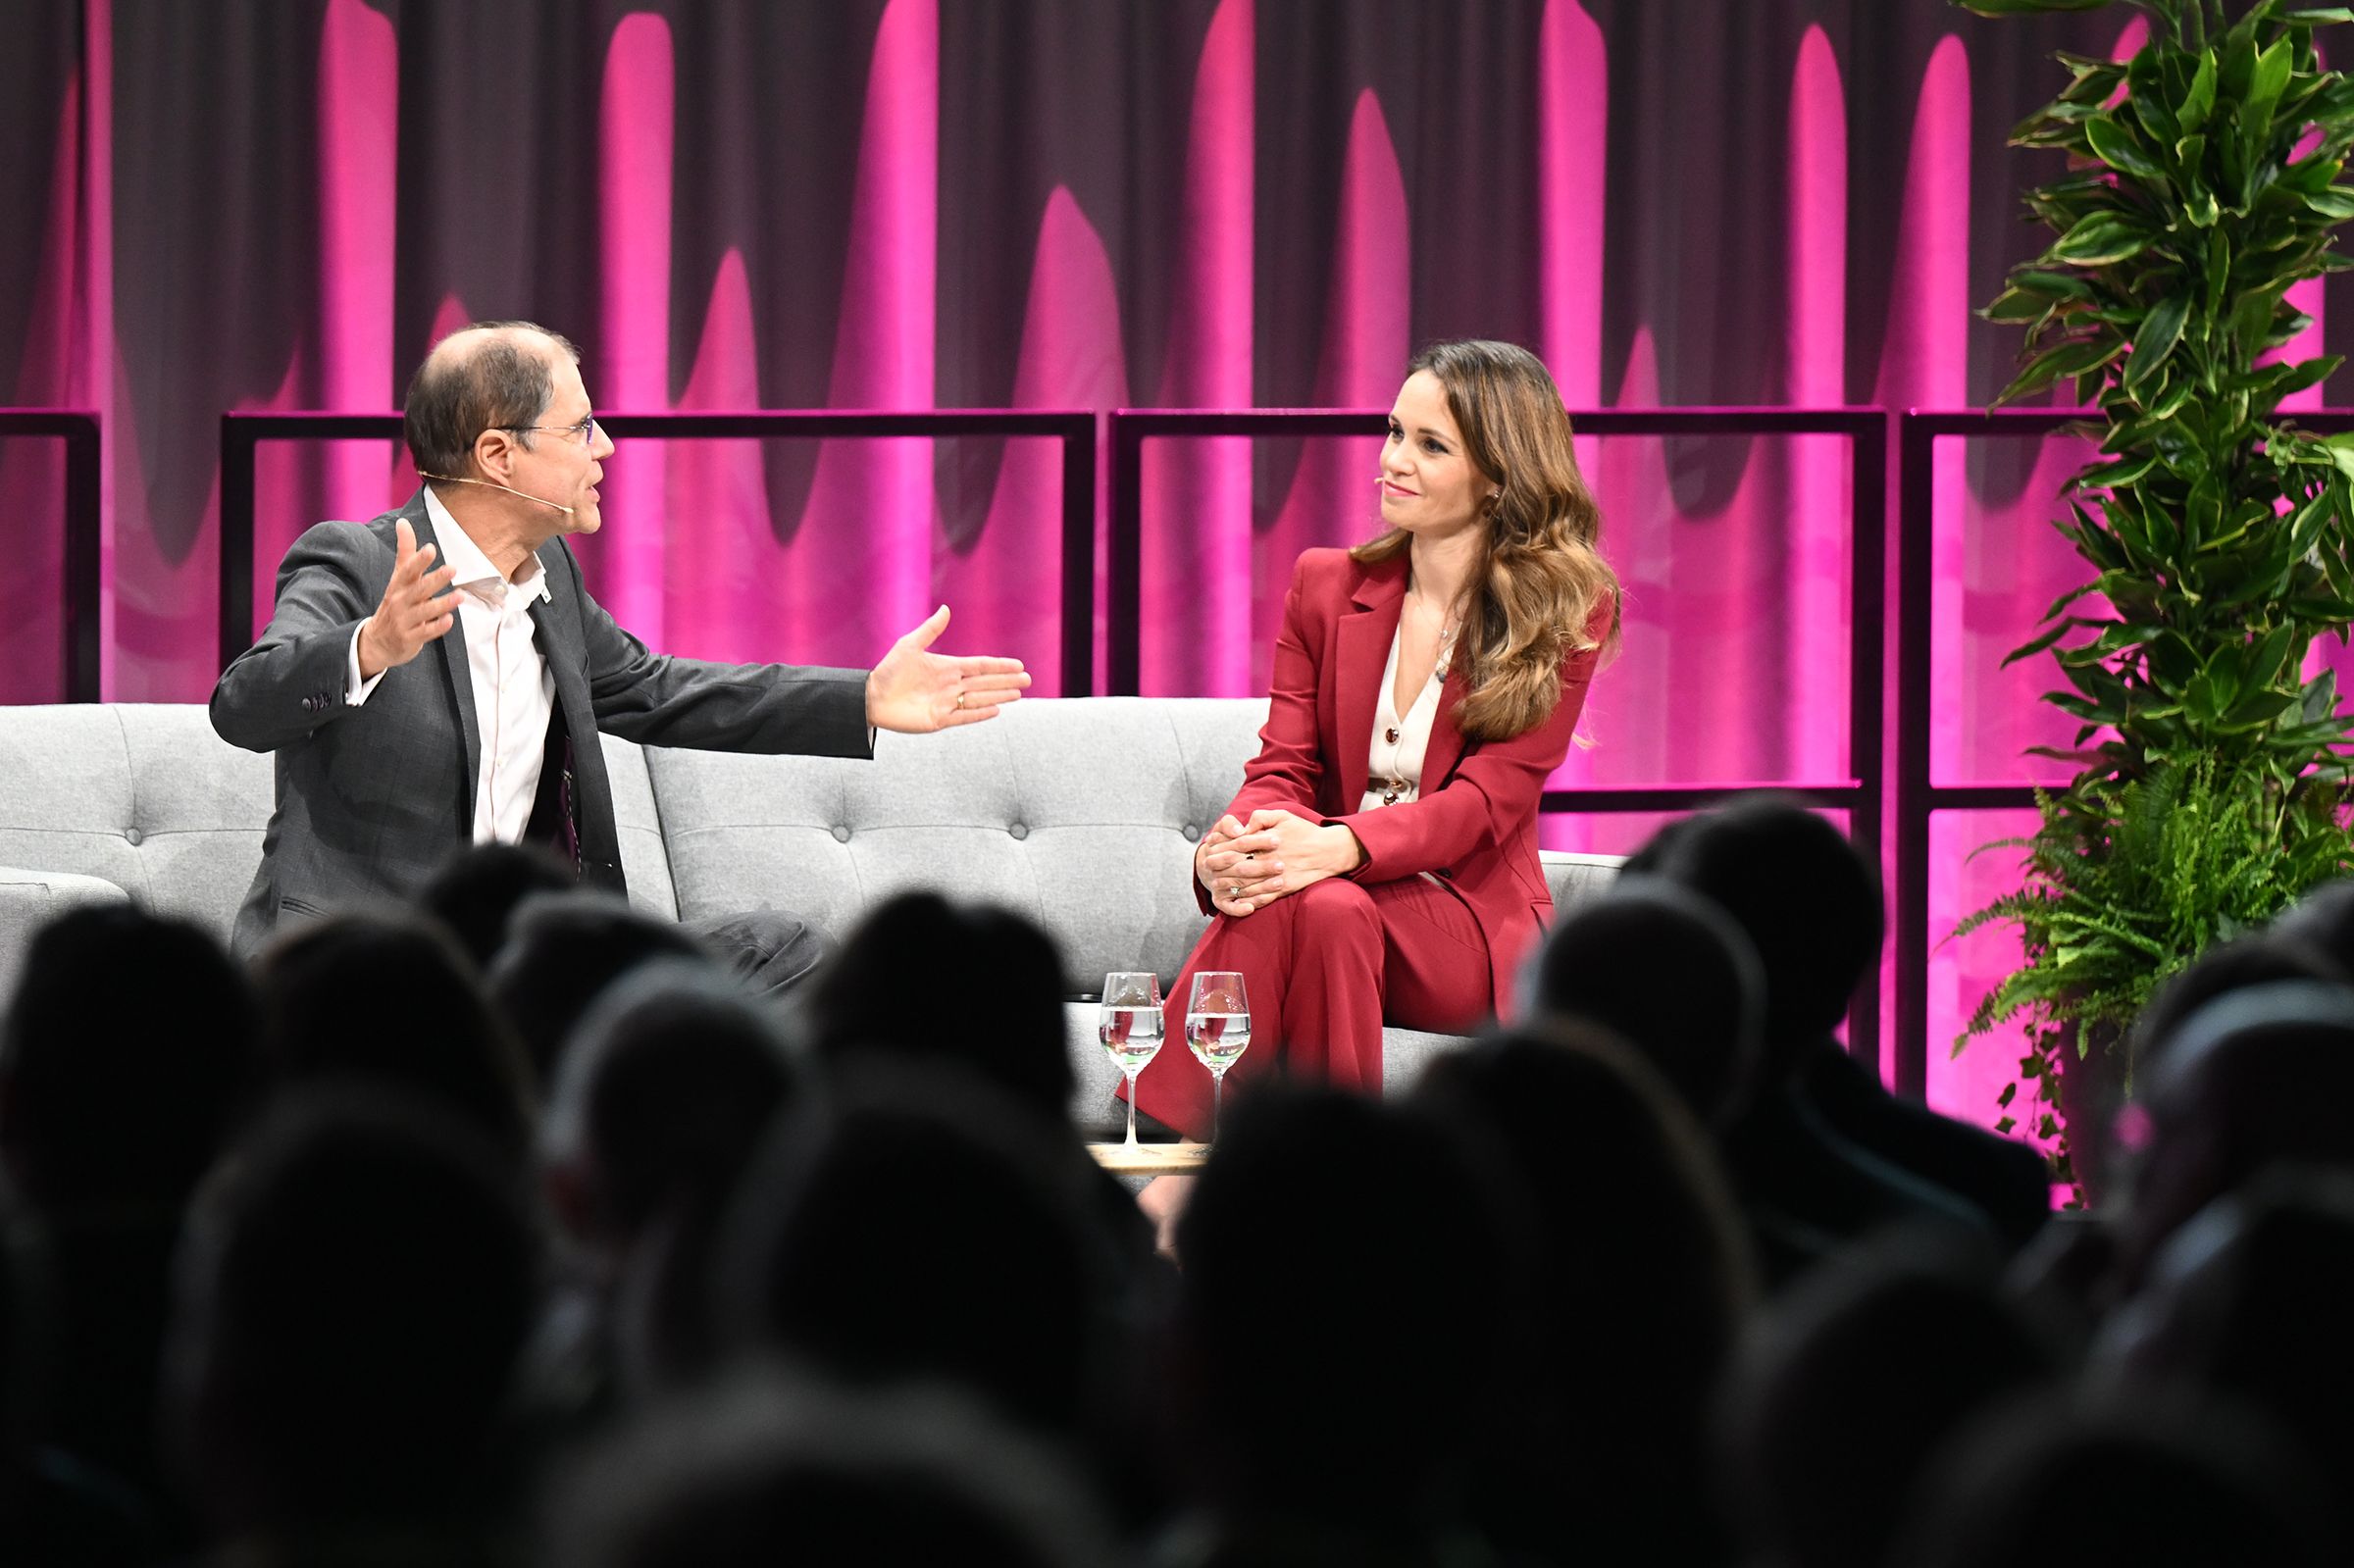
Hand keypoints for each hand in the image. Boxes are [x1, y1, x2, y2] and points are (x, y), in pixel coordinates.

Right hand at [357, 519, 458, 677]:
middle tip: (452, 569)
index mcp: (399, 585)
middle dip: (435, 579)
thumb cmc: (395, 603)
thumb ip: (406, 551)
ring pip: (424, 611)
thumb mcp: (398, 578)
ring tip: (460, 595)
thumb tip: (403, 522)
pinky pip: (425, 632)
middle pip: (418, 589)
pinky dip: (437, 627)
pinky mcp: (410, 638)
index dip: (419, 560)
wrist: (376, 641)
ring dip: (442, 603)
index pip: (408, 570)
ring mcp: (404, 620)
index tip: (430, 548)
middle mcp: (400, 601)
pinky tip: (449, 620)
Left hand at [865, 605, 1031, 732]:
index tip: (1018, 665)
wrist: (872, 697)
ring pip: (979, 699)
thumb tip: (946, 609)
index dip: (999, 666)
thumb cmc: (889, 670)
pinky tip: (996, 711)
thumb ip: (930, 629)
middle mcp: (951, 685)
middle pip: (985, 683)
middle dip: (1006, 682)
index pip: (980, 666)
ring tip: (1018, 695)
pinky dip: (979, 714)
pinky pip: (964, 717)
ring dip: (998, 696)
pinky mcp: (939, 720)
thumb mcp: (909, 645)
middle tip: (1028, 681)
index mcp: (947, 667)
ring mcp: (947, 703)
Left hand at [1197, 808, 1362, 916]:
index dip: (1221, 849)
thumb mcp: (1284, 815)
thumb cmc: (1305, 831)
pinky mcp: (1284, 889)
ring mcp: (1276, 876)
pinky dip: (1248, 901)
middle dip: (1221, 869)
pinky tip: (1237, 902)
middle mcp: (1269, 859)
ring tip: (1217, 887)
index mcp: (1266, 840)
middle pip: (1238, 866)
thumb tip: (1244, 825)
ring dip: (1230, 887)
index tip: (1210, 851)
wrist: (1329, 851)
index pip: (1237, 845)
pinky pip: (1263, 898)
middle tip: (1207, 871)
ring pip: (1247, 884)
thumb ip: (1261, 816)